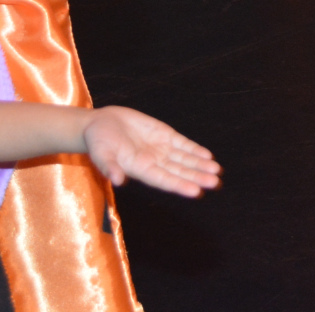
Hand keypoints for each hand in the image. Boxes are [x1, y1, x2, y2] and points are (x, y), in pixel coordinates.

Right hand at [83, 106, 220, 196]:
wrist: (100, 123)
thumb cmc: (97, 142)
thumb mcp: (100, 154)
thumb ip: (109, 167)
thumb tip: (118, 181)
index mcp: (140, 169)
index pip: (164, 180)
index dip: (180, 185)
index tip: (196, 192)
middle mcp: (153, 162)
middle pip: (179, 171)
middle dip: (197, 177)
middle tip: (215, 183)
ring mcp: (160, 149)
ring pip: (184, 159)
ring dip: (200, 165)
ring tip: (216, 171)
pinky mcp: (163, 135)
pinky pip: (182, 144)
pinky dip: (194, 150)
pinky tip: (207, 156)